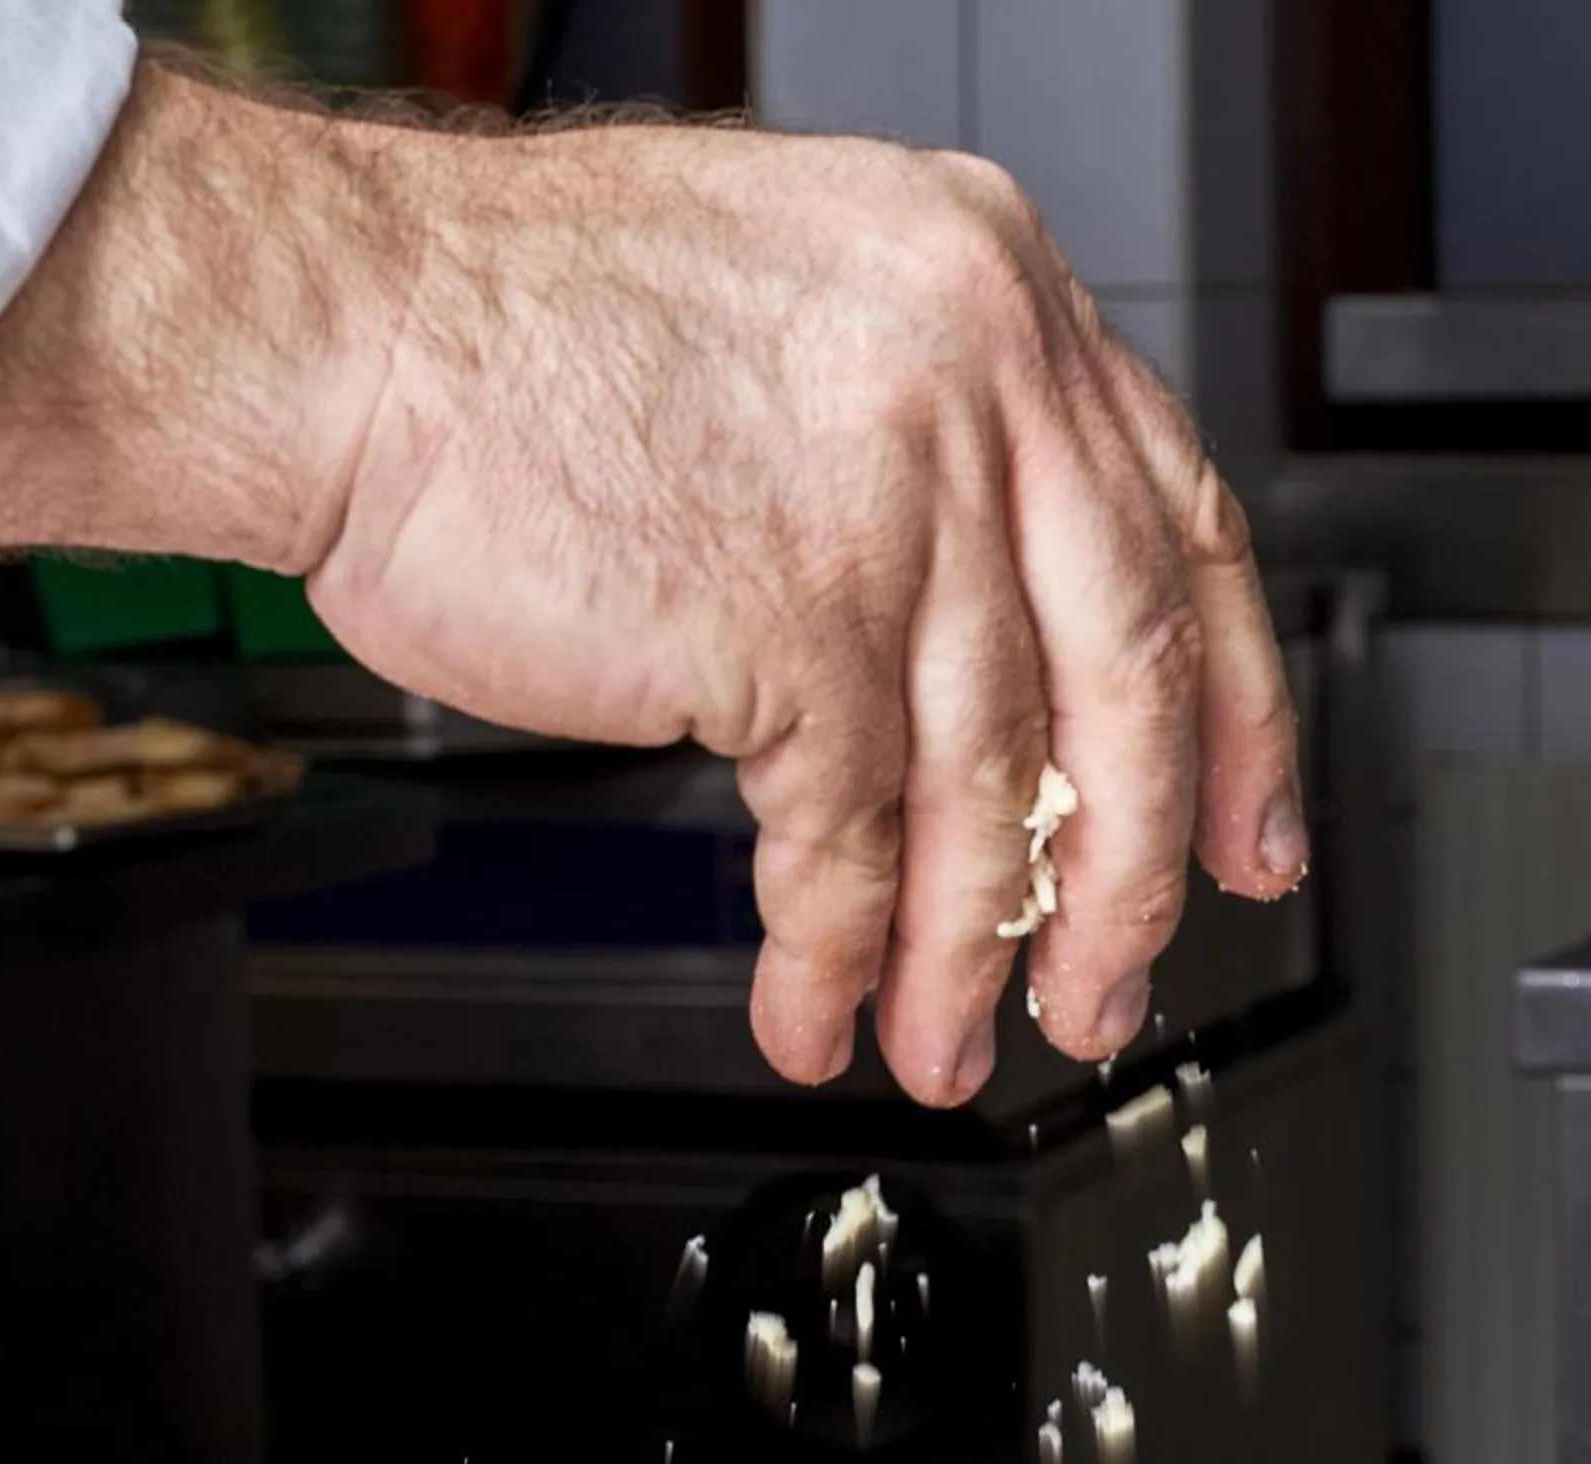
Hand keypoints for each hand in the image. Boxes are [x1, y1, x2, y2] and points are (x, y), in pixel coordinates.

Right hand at [0, 66, 1303, 1106]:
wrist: (341, 326)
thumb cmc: (510, 335)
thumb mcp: (793, 331)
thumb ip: (924, 460)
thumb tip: (989, 664)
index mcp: (994, 291)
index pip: (1179, 532)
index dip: (1229, 713)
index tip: (1249, 831)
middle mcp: (975, 376)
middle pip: (1122, 684)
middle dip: (1127, 878)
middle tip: (1105, 990)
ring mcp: (892, 497)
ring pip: (990, 790)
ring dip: (963, 955)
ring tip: (939, 1044)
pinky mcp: (789, 619)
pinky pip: (847, 841)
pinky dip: (834, 955)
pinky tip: (813, 1012)